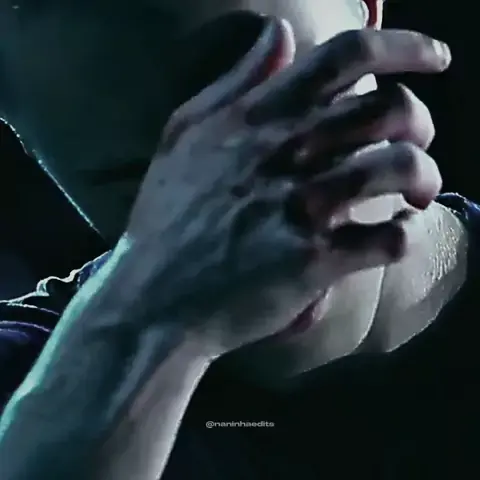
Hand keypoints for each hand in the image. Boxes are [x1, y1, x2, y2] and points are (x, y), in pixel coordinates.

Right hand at [122, 20, 448, 355]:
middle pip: (390, 111)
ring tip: (416, 193)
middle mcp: (286, 155)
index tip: (436, 58)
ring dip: (424, 177)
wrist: (155, 299)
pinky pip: (388, 239)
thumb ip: (235, 82)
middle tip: (416, 142)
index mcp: (258, 119)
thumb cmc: (166, 220)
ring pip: (400, 169)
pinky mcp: (314, 261)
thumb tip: (279, 34)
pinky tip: (390, 238)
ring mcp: (303, 209)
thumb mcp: (184, 137)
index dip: (404, 47)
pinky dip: (402, 236)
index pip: (345, 57)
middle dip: (421, 123)